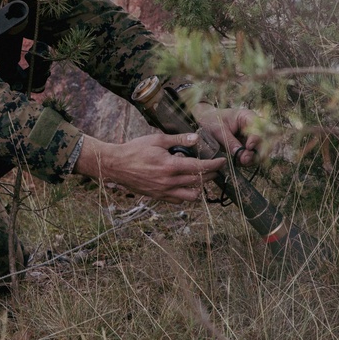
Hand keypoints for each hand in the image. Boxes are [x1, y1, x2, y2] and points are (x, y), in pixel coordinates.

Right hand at [74, 133, 226, 203]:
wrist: (115, 165)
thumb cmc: (134, 149)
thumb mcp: (157, 140)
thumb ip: (178, 140)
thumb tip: (196, 138)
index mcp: (171, 166)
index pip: (200, 167)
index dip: (215, 165)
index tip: (223, 161)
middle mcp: (169, 182)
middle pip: (199, 182)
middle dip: (211, 175)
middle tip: (214, 168)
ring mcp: (163, 191)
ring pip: (191, 196)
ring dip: (199, 188)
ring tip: (200, 178)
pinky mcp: (157, 197)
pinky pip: (178, 201)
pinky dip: (185, 195)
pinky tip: (184, 185)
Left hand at [192, 104, 260, 165]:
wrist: (205, 121)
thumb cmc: (211, 121)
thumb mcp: (218, 130)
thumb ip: (229, 141)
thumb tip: (240, 154)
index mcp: (248, 117)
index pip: (259, 128)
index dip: (256, 139)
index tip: (248, 147)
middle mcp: (253, 128)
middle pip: (264, 142)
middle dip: (256, 153)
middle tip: (244, 160)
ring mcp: (251, 138)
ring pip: (260, 151)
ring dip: (252, 159)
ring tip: (240, 162)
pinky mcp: (247, 147)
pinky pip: (252, 156)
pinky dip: (246, 161)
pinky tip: (237, 162)